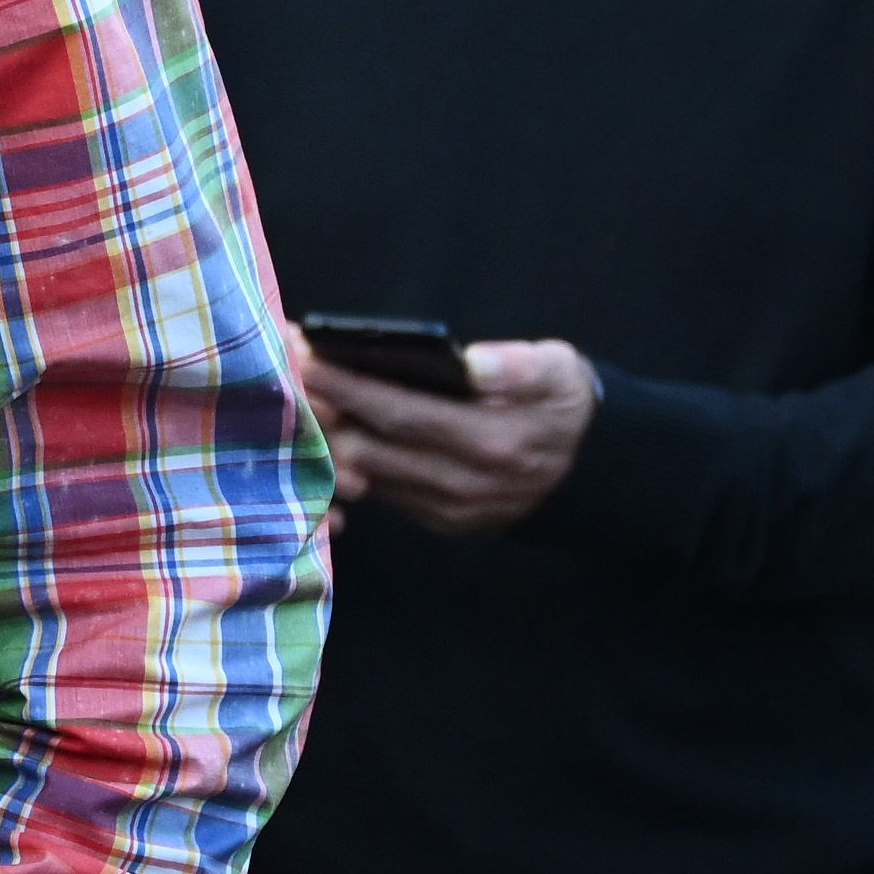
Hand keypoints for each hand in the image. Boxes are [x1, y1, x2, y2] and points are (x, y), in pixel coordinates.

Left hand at [302, 330, 598, 531]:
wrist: (593, 473)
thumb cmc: (565, 406)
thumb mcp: (560, 371)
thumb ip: (519, 365)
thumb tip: (472, 362)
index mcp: (492, 439)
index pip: (401, 411)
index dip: (348, 385)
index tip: (305, 353)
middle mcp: (464, 482)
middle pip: (371, 447)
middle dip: (320, 408)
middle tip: (281, 370)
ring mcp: (449, 508)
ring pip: (367, 475)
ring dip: (325, 437)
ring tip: (293, 395)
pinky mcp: (441, 521)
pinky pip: (380, 494)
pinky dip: (346, 464)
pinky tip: (321, 431)